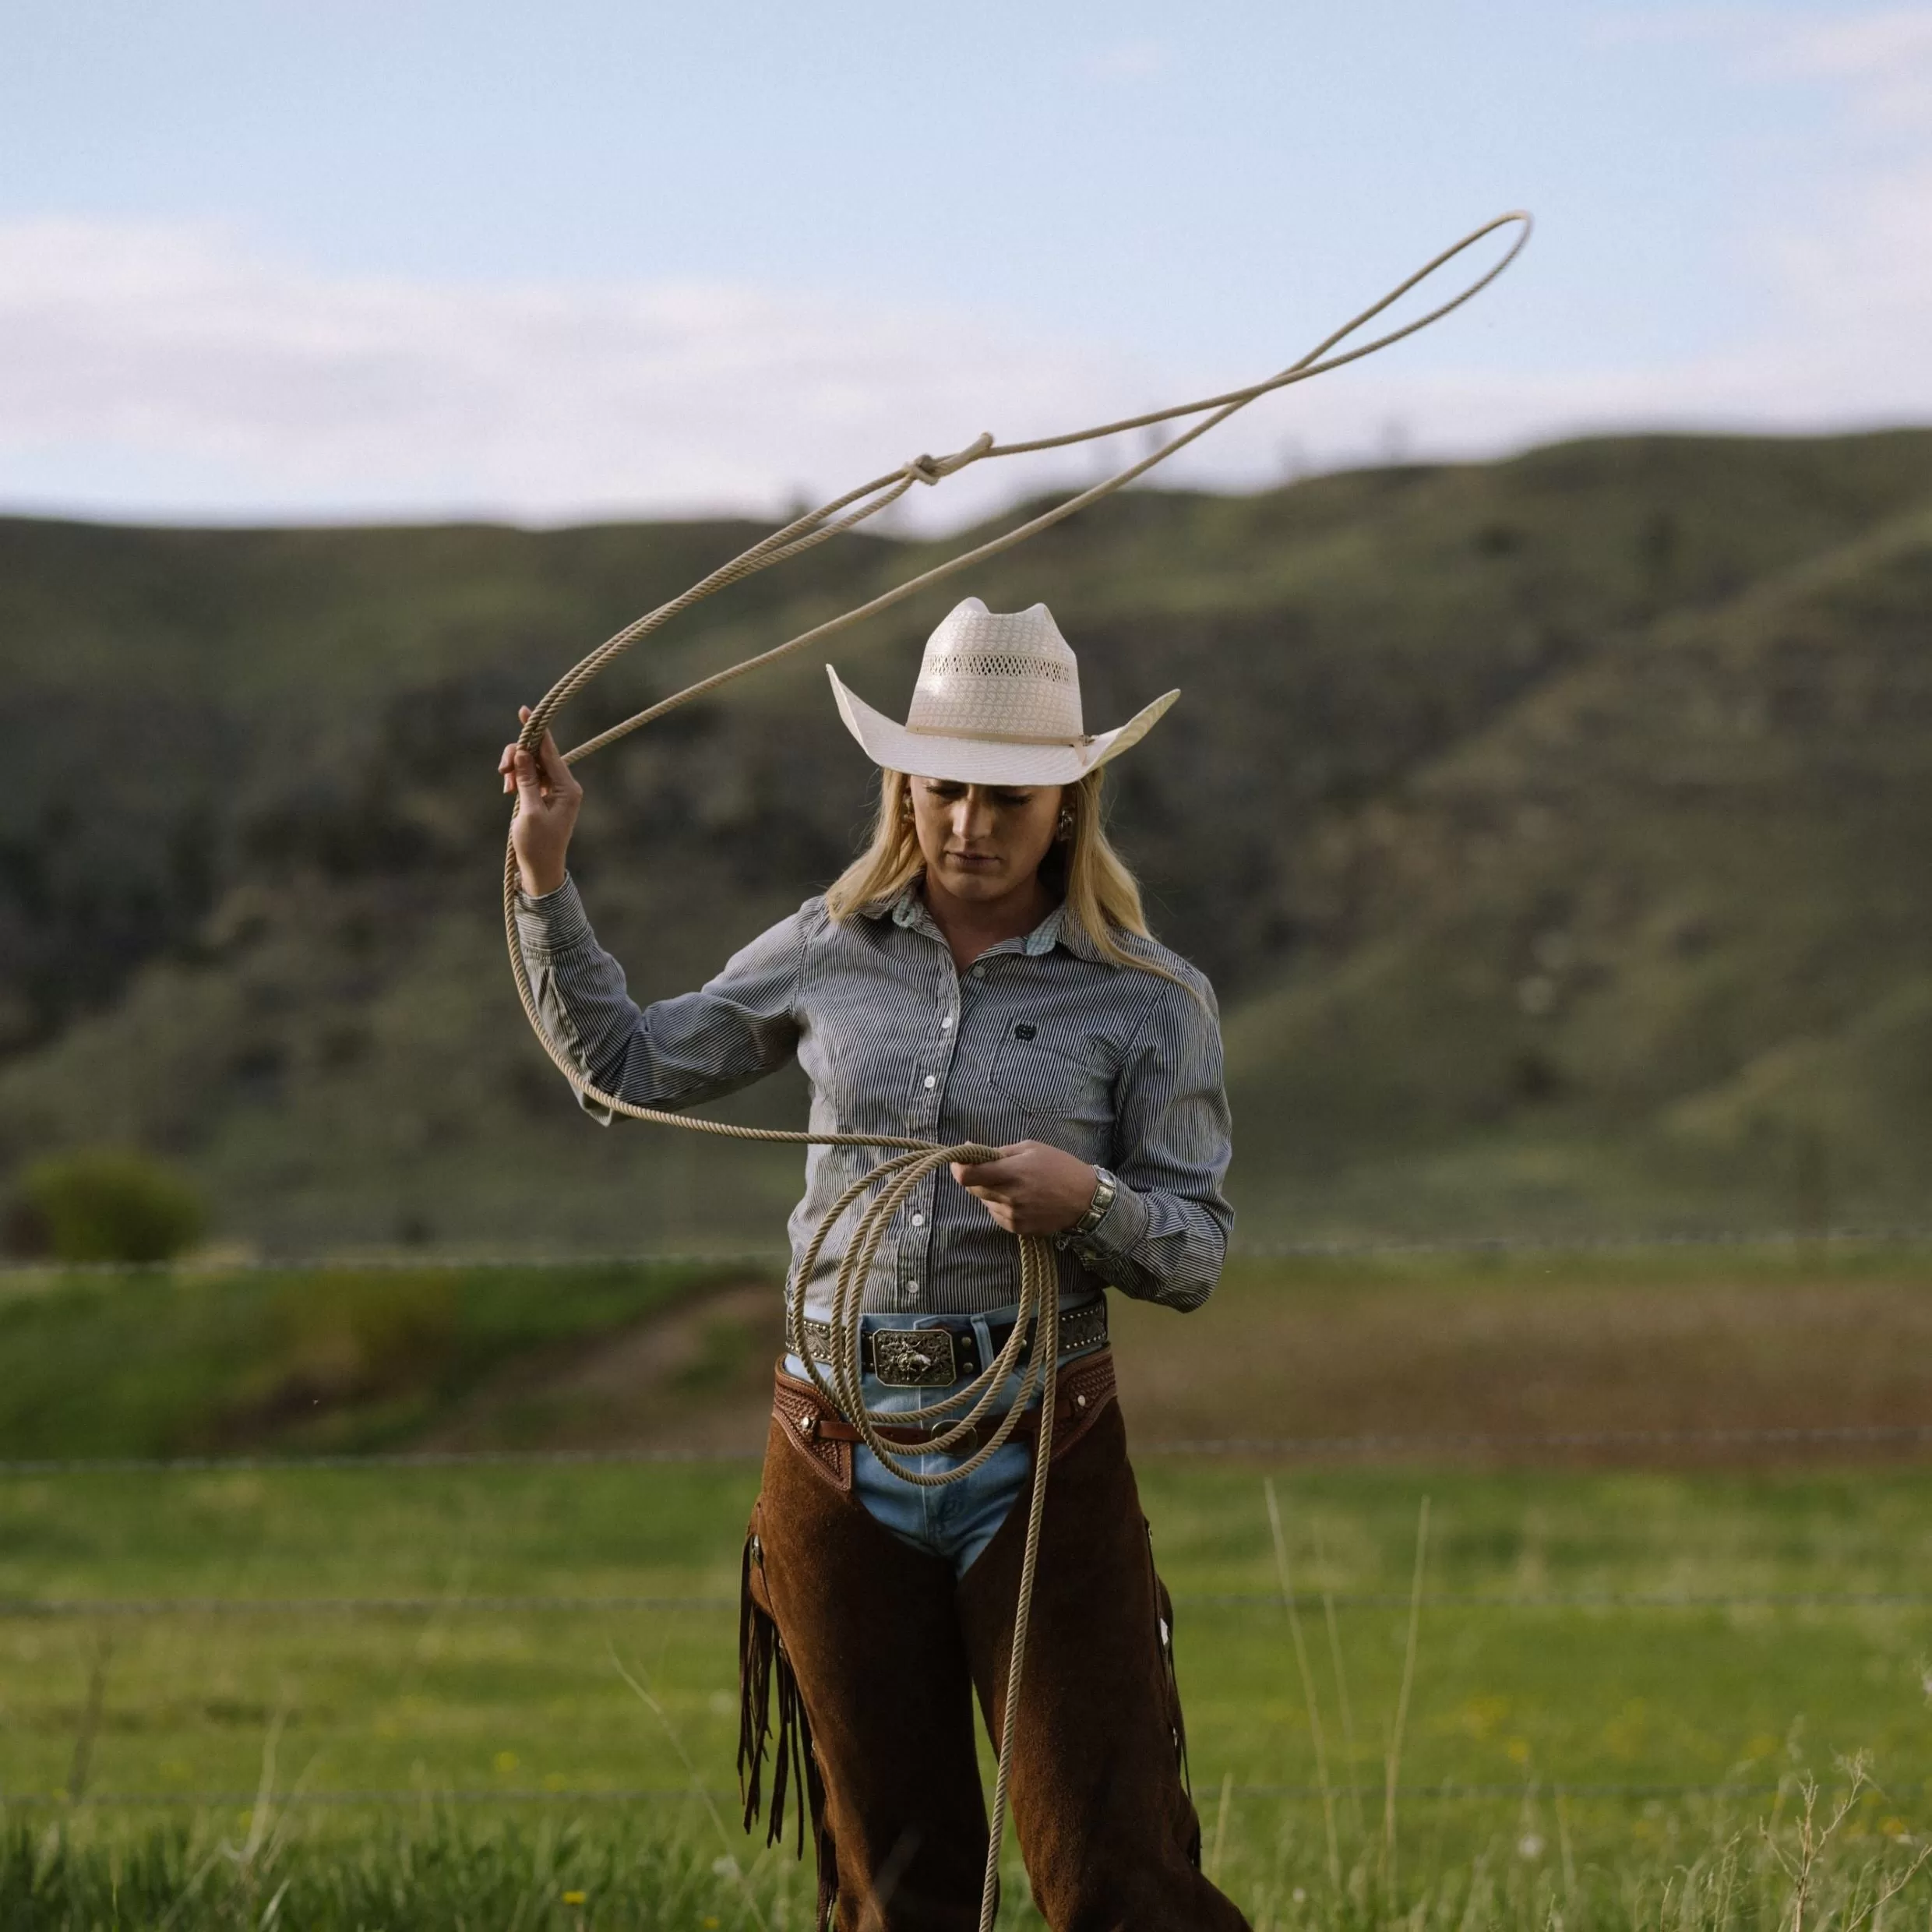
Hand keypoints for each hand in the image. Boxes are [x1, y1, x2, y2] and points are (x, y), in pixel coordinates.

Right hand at [499, 704, 582, 897]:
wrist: (541, 869)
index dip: (536, 730)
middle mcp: (565, 785)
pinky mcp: (545, 795)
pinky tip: (508, 789)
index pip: (550, 751)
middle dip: (518, 756)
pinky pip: (530, 775)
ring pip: (532, 763)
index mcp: (567, 788)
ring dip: (515, 768)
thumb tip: (523, 752)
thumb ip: (526, 780)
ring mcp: (556, 789)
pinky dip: (517, 777)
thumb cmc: (536, 846)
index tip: (524, 710)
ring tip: (505, 786)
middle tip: (501, 772)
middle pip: (539, 754)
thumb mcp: (528, 812)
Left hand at [950, 1141, 1098, 1237]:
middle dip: (974, 1177)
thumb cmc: (1059, 1167)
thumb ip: (998, 1152)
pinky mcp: (1017, 1228)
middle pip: (972, 1189)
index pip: (968, 1176)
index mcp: (1012, 1172)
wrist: (1085, 1200)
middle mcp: (1009, 1197)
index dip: (958, 1168)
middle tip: (988, 1168)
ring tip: (1013, 1184)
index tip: (959, 1161)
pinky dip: (1000, 1204)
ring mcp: (1013, 1215)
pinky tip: (1019, 1198)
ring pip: (984, 1202)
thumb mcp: (1031, 1148)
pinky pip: (996, 1214)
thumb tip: (969, 1150)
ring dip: (989, 1191)